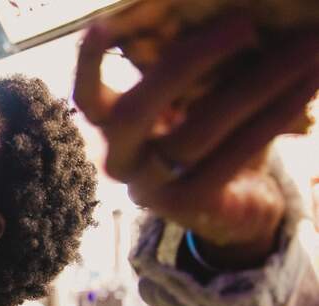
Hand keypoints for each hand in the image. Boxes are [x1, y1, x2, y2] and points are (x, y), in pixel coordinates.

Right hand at [74, 14, 318, 267]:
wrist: (233, 210)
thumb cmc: (206, 138)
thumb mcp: (187, 104)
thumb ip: (187, 72)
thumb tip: (227, 15)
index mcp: (107, 129)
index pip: (85, 97)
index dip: (88, 64)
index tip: (100, 24)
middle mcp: (119, 160)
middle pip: (134, 113)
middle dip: (186, 63)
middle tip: (243, 24)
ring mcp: (152, 187)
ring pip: (198, 132)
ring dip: (258, 83)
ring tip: (305, 46)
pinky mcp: (191, 204)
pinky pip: (235, 154)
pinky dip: (275, 115)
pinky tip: (307, 85)